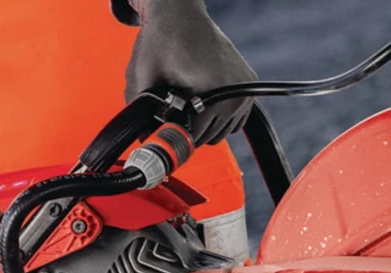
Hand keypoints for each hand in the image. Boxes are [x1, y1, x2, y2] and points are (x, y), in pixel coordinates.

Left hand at [125, 0, 256, 144]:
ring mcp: (245, 88)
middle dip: (188, 127)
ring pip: (222, 132)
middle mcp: (235, 91)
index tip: (163, 126)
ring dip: (203, 124)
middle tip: (174, 105)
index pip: (194, 135)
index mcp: (214, 88)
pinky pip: (233, 119)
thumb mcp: (143, 76)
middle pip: (209, 137)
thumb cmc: (164, 38)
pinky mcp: (249, 85)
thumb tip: (144, 140)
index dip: (173, 133)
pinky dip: (217, 116)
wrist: (181, 14)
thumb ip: (141, 111)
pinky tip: (201, 100)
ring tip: (188, 100)